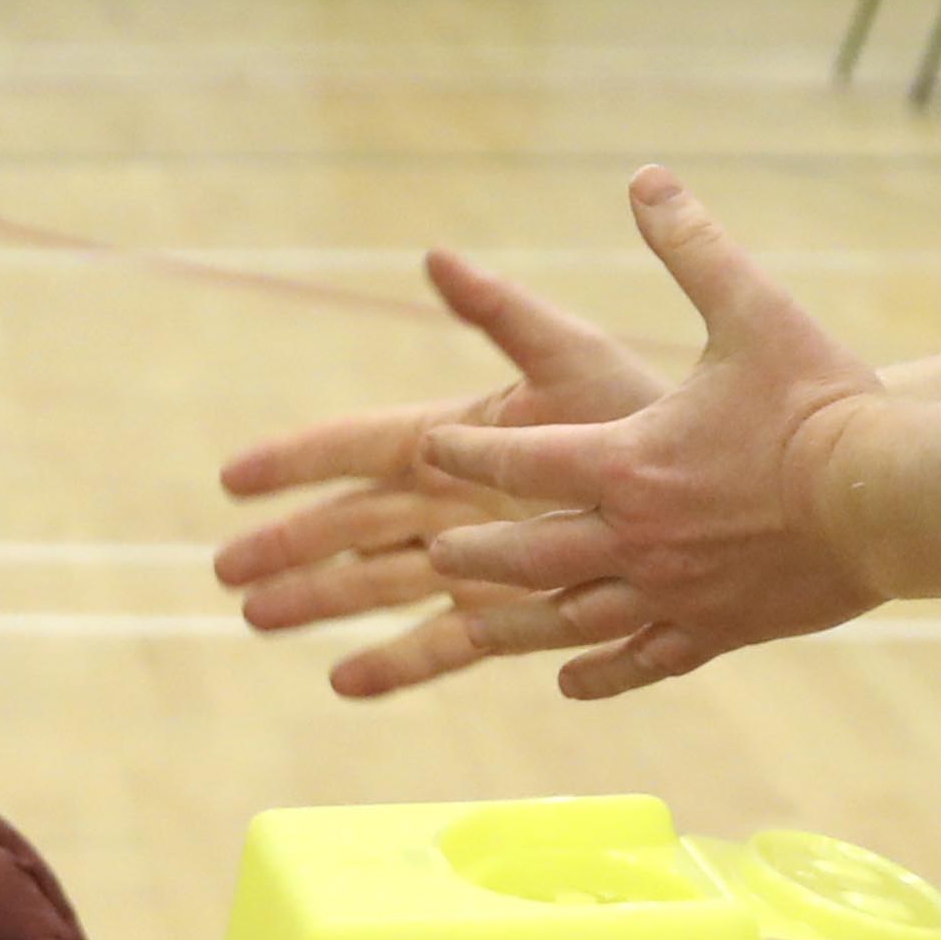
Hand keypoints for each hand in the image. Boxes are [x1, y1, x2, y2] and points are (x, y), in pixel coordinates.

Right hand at [213, 250, 670, 695]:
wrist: (717, 489)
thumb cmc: (642, 410)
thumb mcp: (567, 356)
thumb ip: (500, 312)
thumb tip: (434, 256)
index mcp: (459, 437)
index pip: (358, 448)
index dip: (296, 461)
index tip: (235, 477)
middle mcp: (458, 501)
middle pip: (353, 526)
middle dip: (290, 547)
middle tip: (224, 571)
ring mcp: (481, 557)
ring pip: (380, 582)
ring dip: (321, 602)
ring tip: (256, 620)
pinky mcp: (513, 610)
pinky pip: (443, 642)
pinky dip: (396, 662)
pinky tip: (345, 683)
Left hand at [405, 173, 885, 697]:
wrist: (898, 498)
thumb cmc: (823, 403)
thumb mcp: (750, 308)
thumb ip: (690, 245)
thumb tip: (645, 179)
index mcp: (627, 460)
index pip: (518, 459)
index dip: (468, 453)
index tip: (432, 448)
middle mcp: (636, 537)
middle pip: (526, 553)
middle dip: (474, 551)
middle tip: (436, 550)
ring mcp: (676, 593)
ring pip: (570, 620)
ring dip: (515, 623)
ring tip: (473, 624)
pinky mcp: (720, 630)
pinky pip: (643, 663)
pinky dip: (600, 674)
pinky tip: (570, 679)